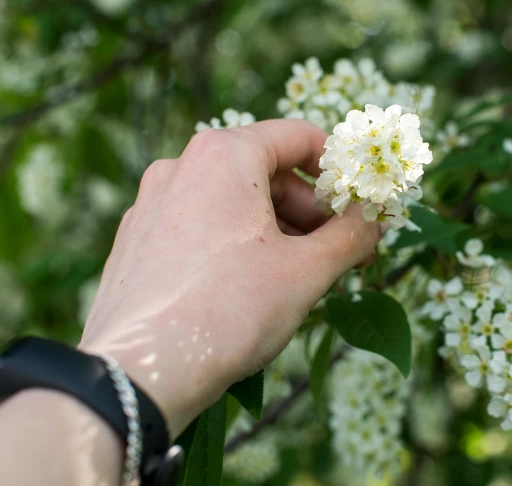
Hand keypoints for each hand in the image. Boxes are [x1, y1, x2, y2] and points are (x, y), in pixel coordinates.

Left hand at [78, 120, 381, 436]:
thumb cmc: (229, 311)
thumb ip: (351, 236)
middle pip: (265, 170)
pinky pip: (200, 227)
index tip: (359, 202)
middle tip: (340, 249)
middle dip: (310, 208)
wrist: (139, 375)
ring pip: (232, 202)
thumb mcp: (307, 272)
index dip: (338, 167)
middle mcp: (181, 167)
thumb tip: (374, 220)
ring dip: (276, 229)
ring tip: (300, 275)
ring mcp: (151, 204)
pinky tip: (251, 288)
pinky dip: (236, 244)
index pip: (297, 136)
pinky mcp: (136, 242)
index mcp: (223, 156)